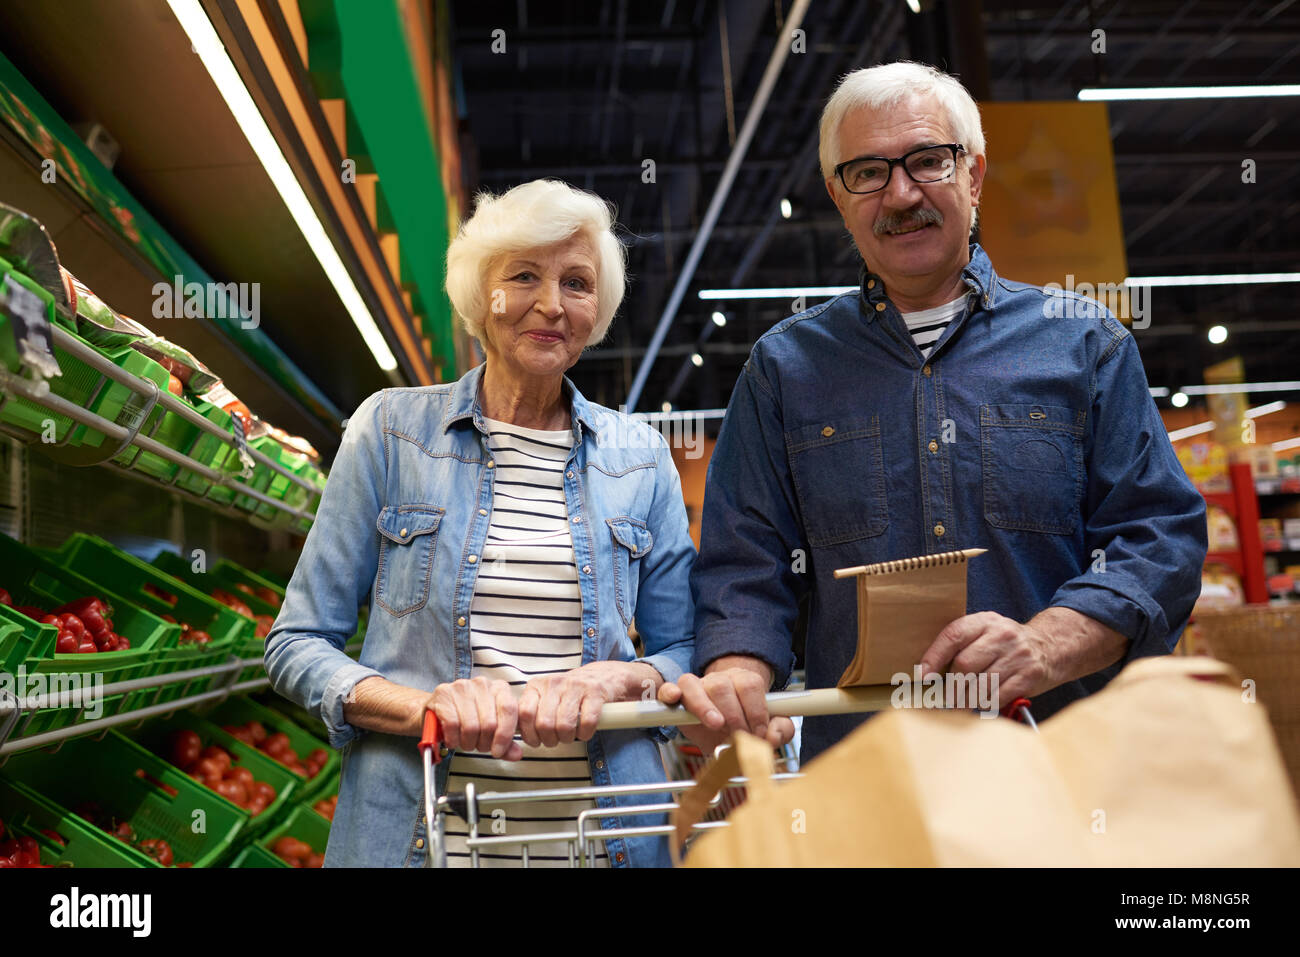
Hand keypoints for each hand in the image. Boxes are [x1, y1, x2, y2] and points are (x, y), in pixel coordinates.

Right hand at [426, 677, 521, 759]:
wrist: (435, 711)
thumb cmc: (466, 719)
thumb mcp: (489, 730)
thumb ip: (505, 742)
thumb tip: (517, 754)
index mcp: (499, 688)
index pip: (509, 710)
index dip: (504, 735)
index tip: (498, 751)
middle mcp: (482, 683)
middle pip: (490, 723)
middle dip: (484, 743)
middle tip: (477, 746)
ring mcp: (462, 686)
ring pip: (471, 726)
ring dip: (467, 743)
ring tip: (464, 742)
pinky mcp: (443, 694)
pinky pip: (453, 725)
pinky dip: (453, 739)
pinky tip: (452, 740)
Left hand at [517, 661, 641, 747]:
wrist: (602, 676)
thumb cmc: (569, 694)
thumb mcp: (546, 698)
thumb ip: (531, 713)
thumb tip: (514, 735)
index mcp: (538, 686)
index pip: (525, 714)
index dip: (529, 734)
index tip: (535, 742)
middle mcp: (554, 683)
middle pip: (544, 724)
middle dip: (550, 740)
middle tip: (555, 740)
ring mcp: (576, 686)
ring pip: (564, 725)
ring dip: (567, 738)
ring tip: (570, 736)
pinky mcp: (595, 692)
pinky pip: (587, 722)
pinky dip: (585, 734)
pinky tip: (585, 731)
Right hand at [657, 655, 794, 750]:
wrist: (721, 729)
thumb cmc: (744, 726)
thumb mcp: (767, 729)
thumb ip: (780, 730)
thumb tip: (773, 736)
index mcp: (744, 681)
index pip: (750, 685)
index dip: (756, 710)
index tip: (759, 733)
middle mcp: (719, 680)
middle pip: (723, 685)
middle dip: (734, 714)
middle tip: (739, 735)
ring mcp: (696, 686)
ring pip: (695, 684)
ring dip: (705, 707)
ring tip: (716, 724)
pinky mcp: (677, 698)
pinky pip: (669, 688)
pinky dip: (669, 693)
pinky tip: (674, 700)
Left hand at [918, 611, 1054, 707]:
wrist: (1051, 646)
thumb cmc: (1006, 644)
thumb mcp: (985, 633)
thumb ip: (960, 646)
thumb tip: (927, 673)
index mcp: (984, 621)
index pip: (953, 635)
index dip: (934, 657)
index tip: (924, 676)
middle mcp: (1002, 635)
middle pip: (964, 664)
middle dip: (951, 686)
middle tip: (945, 697)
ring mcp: (1017, 655)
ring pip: (980, 685)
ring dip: (966, 700)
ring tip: (962, 704)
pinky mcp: (1029, 675)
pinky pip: (999, 696)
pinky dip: (986, 704)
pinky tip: (983, 704)